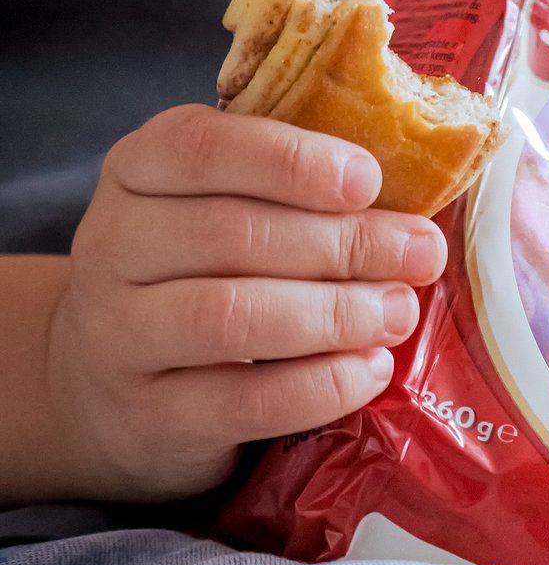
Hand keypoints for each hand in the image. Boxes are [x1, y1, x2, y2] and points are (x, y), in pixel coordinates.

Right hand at [46, 104, 446, 502]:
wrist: (112, 388)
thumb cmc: (201, 274)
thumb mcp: (225, 209)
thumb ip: (298, 187)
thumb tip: (421, 183)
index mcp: (138, 172)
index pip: (199, 147)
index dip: (290, 160)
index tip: (368, 179)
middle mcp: (112, 246)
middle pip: (234, 235)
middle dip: (345, 243)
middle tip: (420, 254)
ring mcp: (120, 337)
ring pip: (232, 317)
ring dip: (336, 313)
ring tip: (399, 312)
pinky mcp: (148, 417)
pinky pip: (244, 401)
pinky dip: (320, 384)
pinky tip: (371, 369)